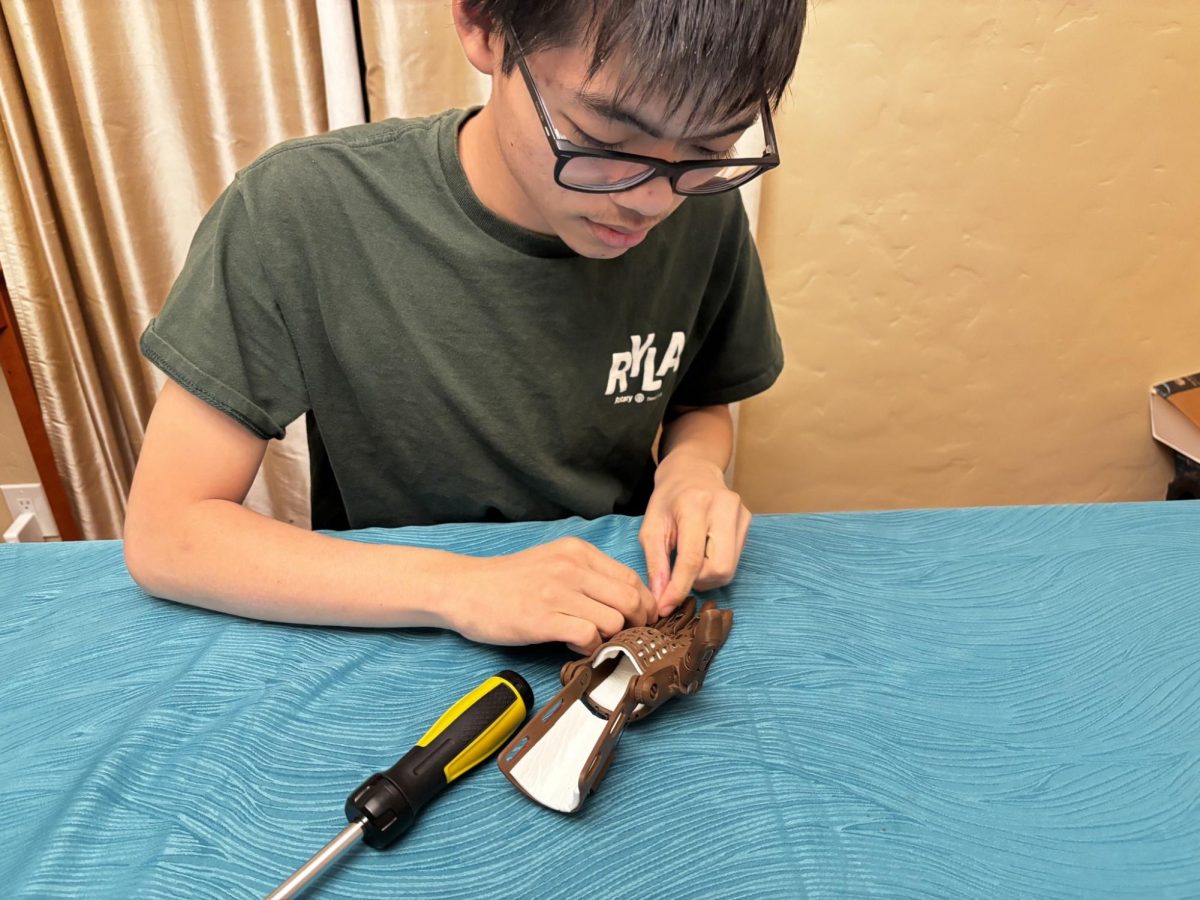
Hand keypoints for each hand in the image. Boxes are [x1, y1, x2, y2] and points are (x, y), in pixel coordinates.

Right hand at [443, 537, 656, 653]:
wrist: (463, 588)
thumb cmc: (508, 581)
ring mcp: (558, 592)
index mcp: (578, 552)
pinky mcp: (543, 618)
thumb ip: (586, 575)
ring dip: (609, 638)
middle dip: (637, 624)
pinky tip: (571, 644)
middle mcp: (572, 567)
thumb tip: (624, 601)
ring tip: (589, 639)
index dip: (644, 604)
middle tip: (625, 637)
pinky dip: (589, 647)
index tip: (640, 621)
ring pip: (614, 620)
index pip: (631, 578)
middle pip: (632, 599)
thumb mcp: (553, 562)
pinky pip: (589, 636)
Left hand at [640, 451, 751, 616]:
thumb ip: (656, 563)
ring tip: (692, 561)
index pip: (692, 558)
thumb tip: (661, 598)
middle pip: (719, 568)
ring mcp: (741, 514)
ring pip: (730, 568)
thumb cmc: (668, 500)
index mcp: (695, 506)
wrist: (692, 470)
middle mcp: (724, 507)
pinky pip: (735, 559)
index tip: (665, 607)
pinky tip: (705, 550)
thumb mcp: (651, 527)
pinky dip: (717, 564)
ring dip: (708, 576)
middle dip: (698, 582)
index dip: (678, 588)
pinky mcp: (748, 521)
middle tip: (681, 575)